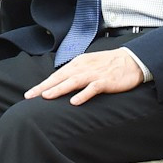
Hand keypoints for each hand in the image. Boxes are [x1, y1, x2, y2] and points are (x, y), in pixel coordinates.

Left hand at [24, 49, 146, 105]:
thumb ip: (75, 72)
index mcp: (77, 64)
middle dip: (43, 87)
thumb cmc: (109, 64)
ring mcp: (94, 74)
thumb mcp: (88, 65)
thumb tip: (60, 83)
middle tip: (30, 95)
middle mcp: (83, 68)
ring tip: (46, 96)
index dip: (42, 84)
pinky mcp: (106, 81)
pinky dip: (83, 94)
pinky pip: (93, 88)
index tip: (30, 93)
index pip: (56, 75)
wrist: (132, 60)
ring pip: (73, 81)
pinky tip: (74, 101)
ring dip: (59, 89)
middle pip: (60, 78)